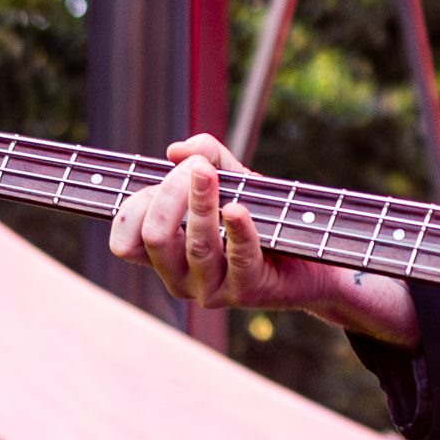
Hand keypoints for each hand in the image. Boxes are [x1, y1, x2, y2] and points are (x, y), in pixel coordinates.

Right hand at [108, 133, 420, 346]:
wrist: (313, 258)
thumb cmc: (262, 218)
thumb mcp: (233, 180)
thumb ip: (207, 157)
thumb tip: (177, 150)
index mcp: (166, 256)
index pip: (125, 241)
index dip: (134, 207)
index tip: (160, 178)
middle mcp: (181, 278)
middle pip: (155, 237)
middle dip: (169, 194)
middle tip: (195, 167)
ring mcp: (213, 288)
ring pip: (194, 246)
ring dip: (200, 204)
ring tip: (207, 173)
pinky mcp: (249, 289)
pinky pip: (239, 258)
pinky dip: (238, 230)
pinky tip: (237, 208)